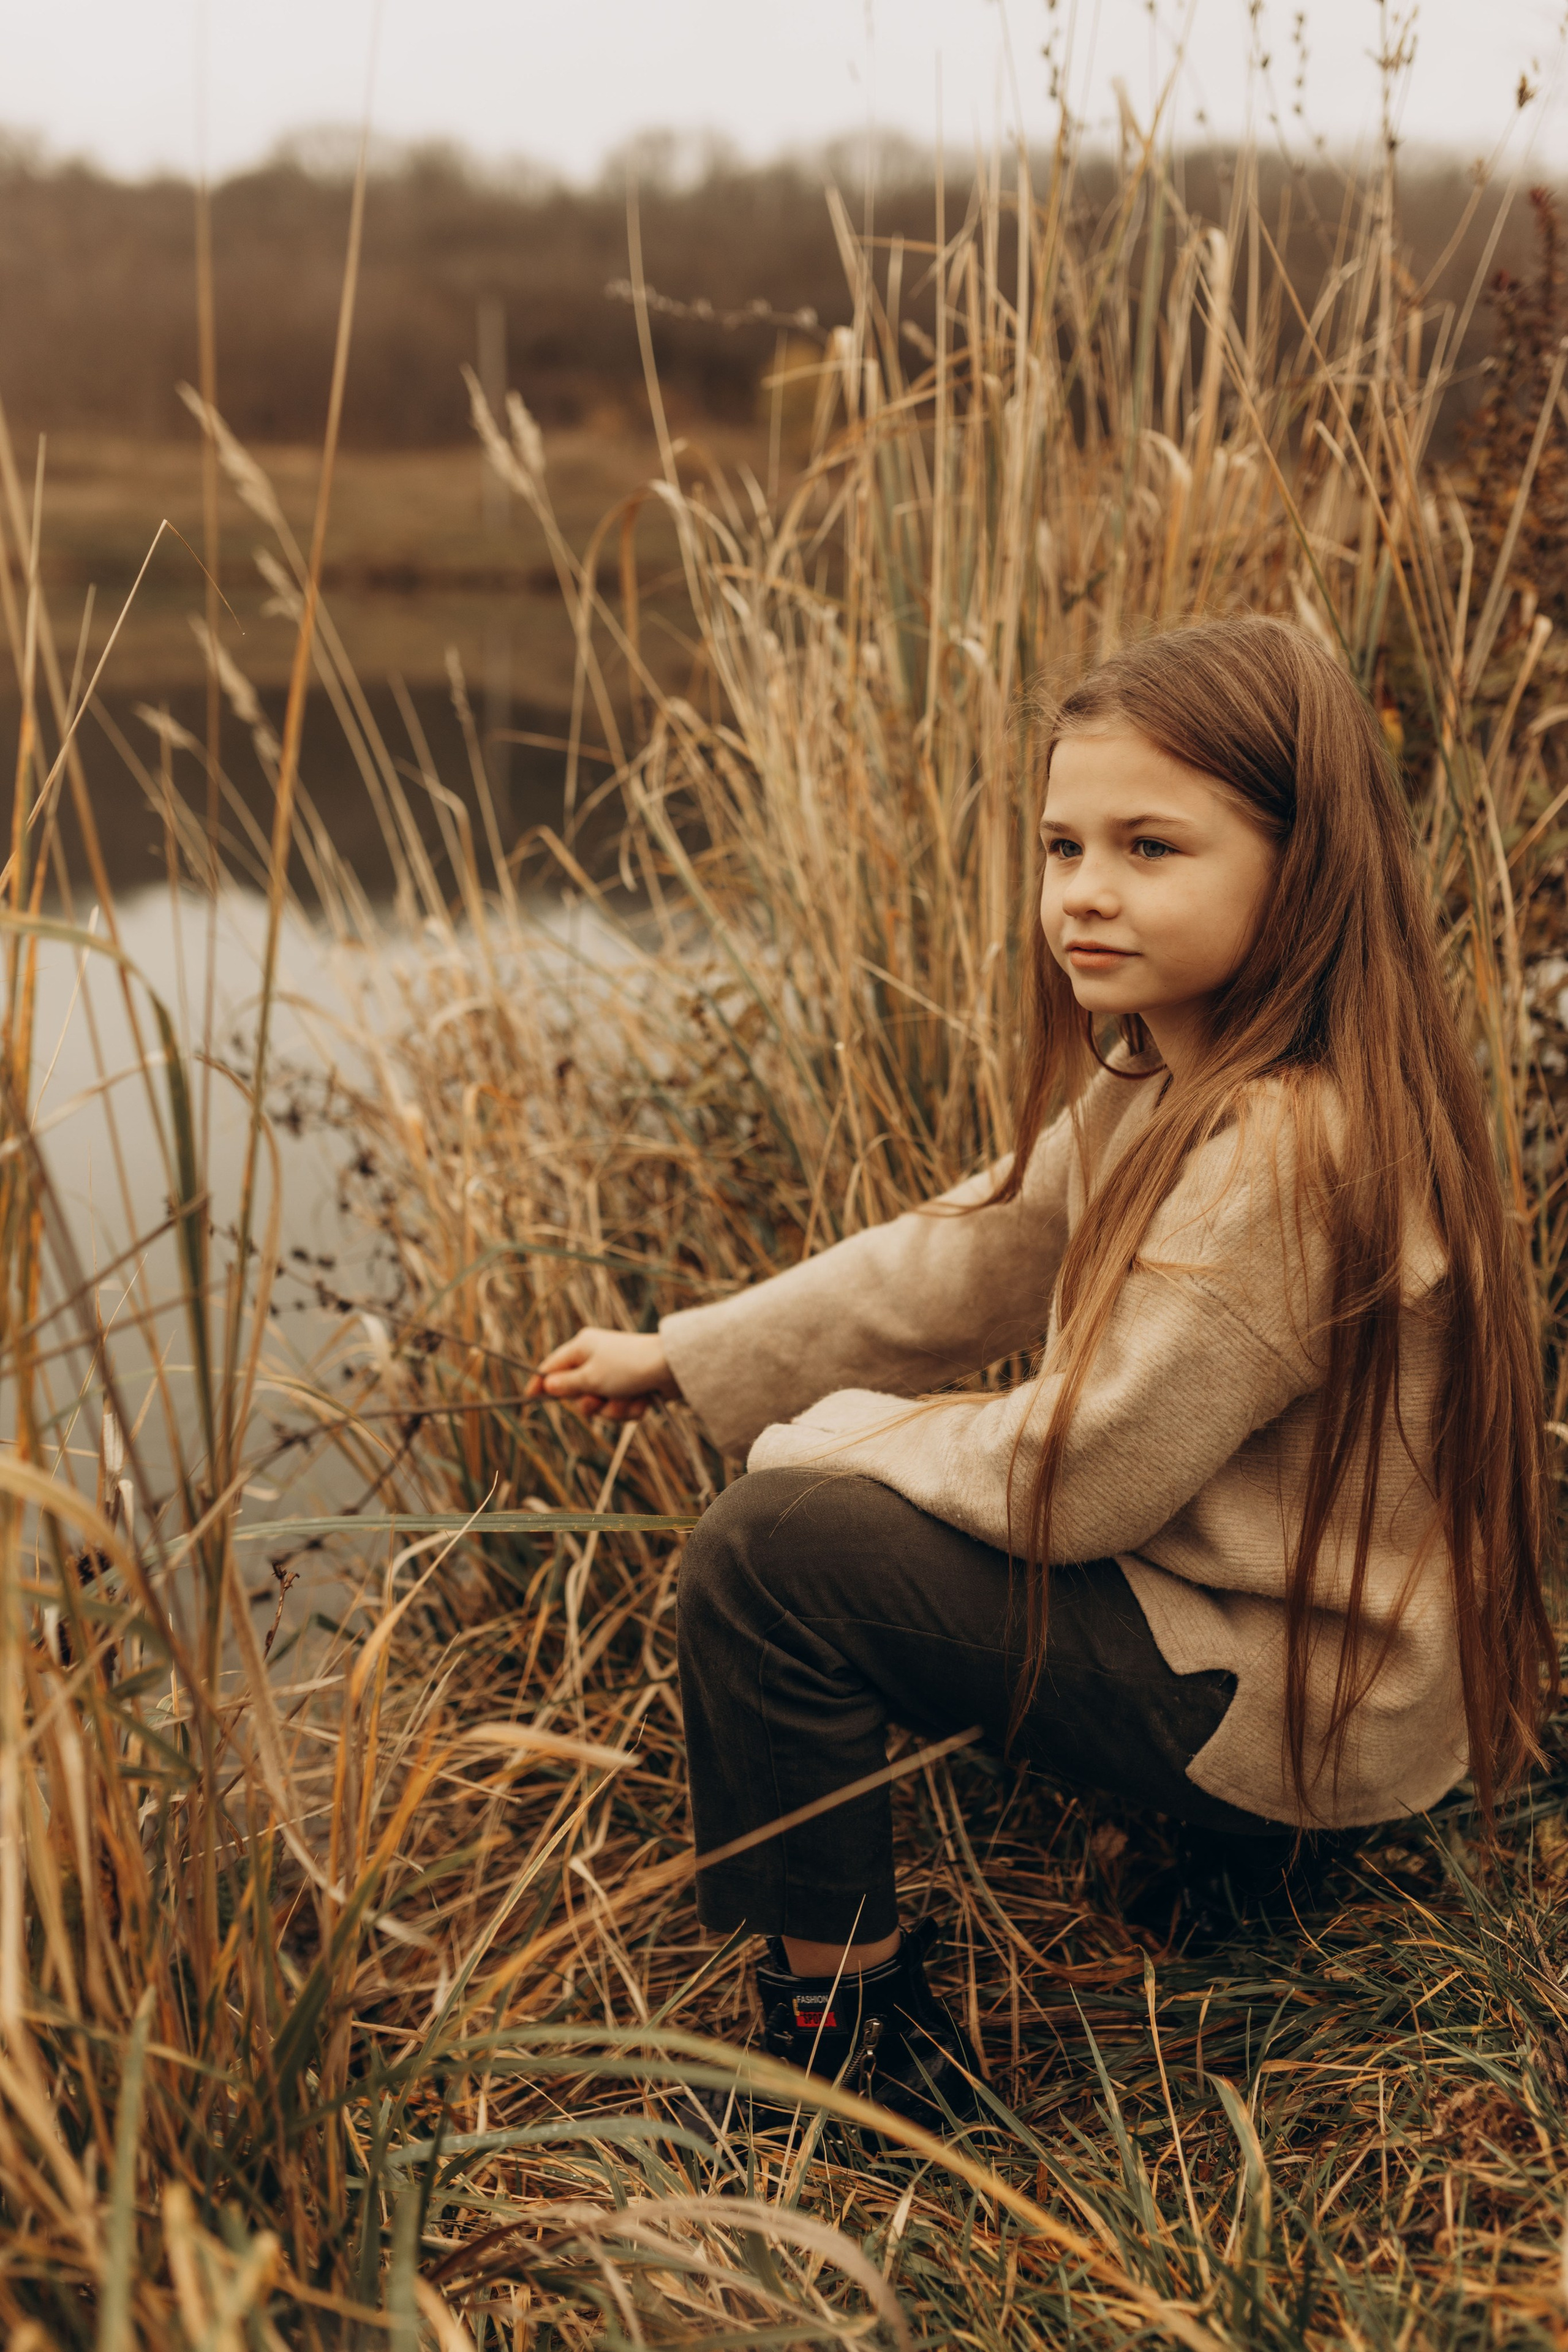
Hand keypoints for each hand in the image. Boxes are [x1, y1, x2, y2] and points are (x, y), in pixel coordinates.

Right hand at [525, 1328, 680, 1421]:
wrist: (673, 1368)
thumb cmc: (629, 1367)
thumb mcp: (591, 1377)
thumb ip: (567, 1385)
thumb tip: (547, 1385)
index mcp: (583, 1347)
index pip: (552, 1366)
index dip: (540, 1383)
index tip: (529, 1399)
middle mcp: (597, 1358)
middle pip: (577, 1392)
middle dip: (590, 1403)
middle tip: (599, 1397)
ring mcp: (616, 1373)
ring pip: (601, 1405)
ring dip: (614, 1409)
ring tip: (628, 1397)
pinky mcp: (633, 1387)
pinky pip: (621, 1407)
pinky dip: (630, 1408)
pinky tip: (643, 1399)